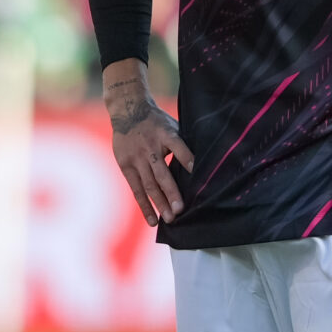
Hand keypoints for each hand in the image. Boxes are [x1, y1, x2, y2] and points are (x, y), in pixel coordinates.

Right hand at [104, 59, 193, 223]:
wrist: (127, 111)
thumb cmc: (158, 123)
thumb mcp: (173, 126)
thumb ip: (184, 143)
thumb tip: (206, 165)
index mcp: (166, 134)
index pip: (179, 147)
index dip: (188, 160)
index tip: (198, 174)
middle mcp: (150, 147)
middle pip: (161, 173)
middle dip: (171, 193)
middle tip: (180, 210)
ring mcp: (136, 157)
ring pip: (148, 184)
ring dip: (159, 203)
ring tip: (170, 219)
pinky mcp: (125, 165)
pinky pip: (136, 189)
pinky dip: (144, 205)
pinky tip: (153, 220)